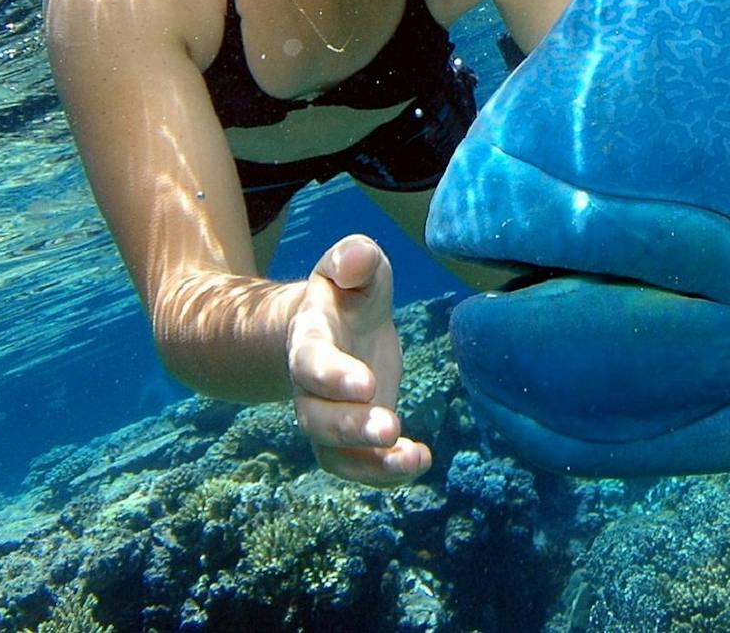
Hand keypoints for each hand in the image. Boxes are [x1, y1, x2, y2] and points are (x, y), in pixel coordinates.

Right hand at [286, 235, 431, 484]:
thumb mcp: (353, 264)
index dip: (334, 376)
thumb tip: (355, 260)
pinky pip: (359, 467)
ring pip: (334, 453)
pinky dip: (386, 472)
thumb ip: (354, 257)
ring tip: (412, 459)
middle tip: (390, 427)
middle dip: (351, 427)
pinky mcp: (349, 440)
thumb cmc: (348, 292)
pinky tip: (420, 460)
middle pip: (317, 419)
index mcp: (309, 341)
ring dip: (370, 463)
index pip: (311, 362)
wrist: (337, 325)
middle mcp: (309, 388)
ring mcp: (326, 419)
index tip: (366, 384)